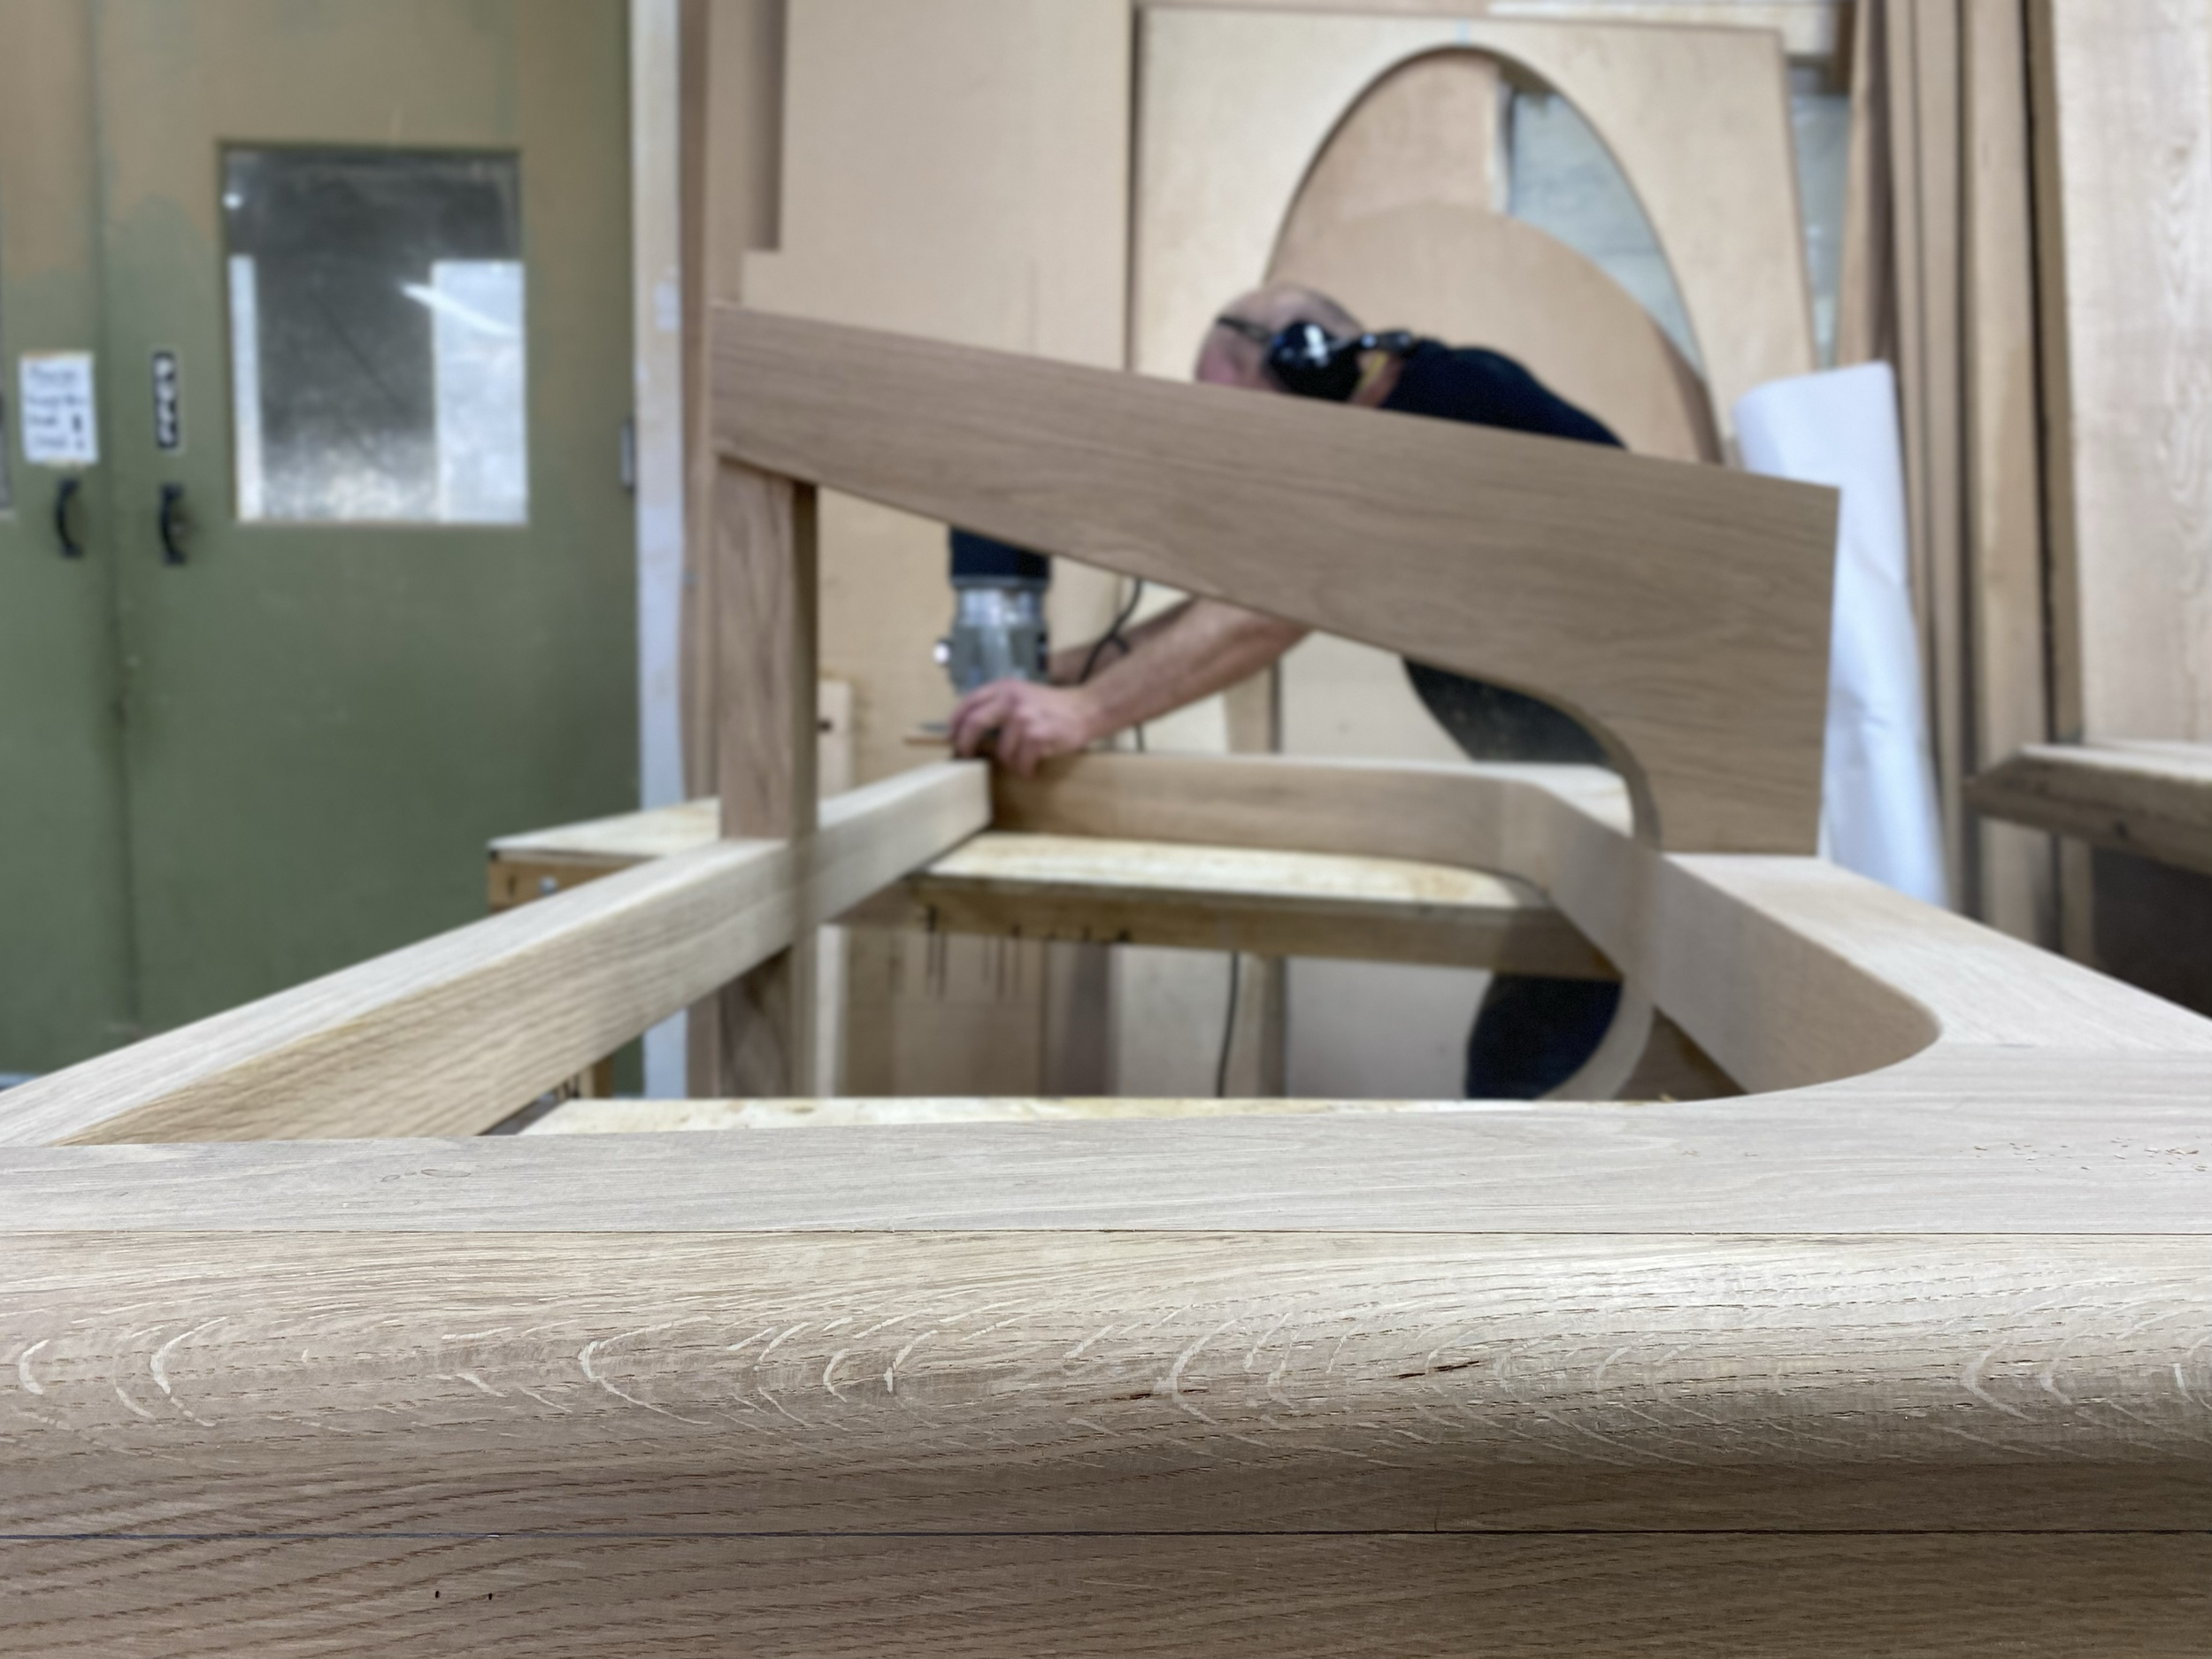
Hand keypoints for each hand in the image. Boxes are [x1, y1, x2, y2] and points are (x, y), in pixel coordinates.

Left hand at [949, 678, 1100, 775]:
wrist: (1086, 709)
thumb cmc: (1053, 706)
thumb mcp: (1023, 694)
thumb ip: (999, 704)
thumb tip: (970, 727)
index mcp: (1005, 688)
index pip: (969, 702)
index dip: (955, 721)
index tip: (951, 736)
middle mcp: (1012, 700)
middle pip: (974, 723)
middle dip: (965, 743)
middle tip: (965, 755)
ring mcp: (1024, 718)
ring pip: (1001, 751)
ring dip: (1010, 762)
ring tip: (1021, 761)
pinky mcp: (1037, 737)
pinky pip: (1020, 763)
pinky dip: (1025, 770)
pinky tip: (1032, 768)